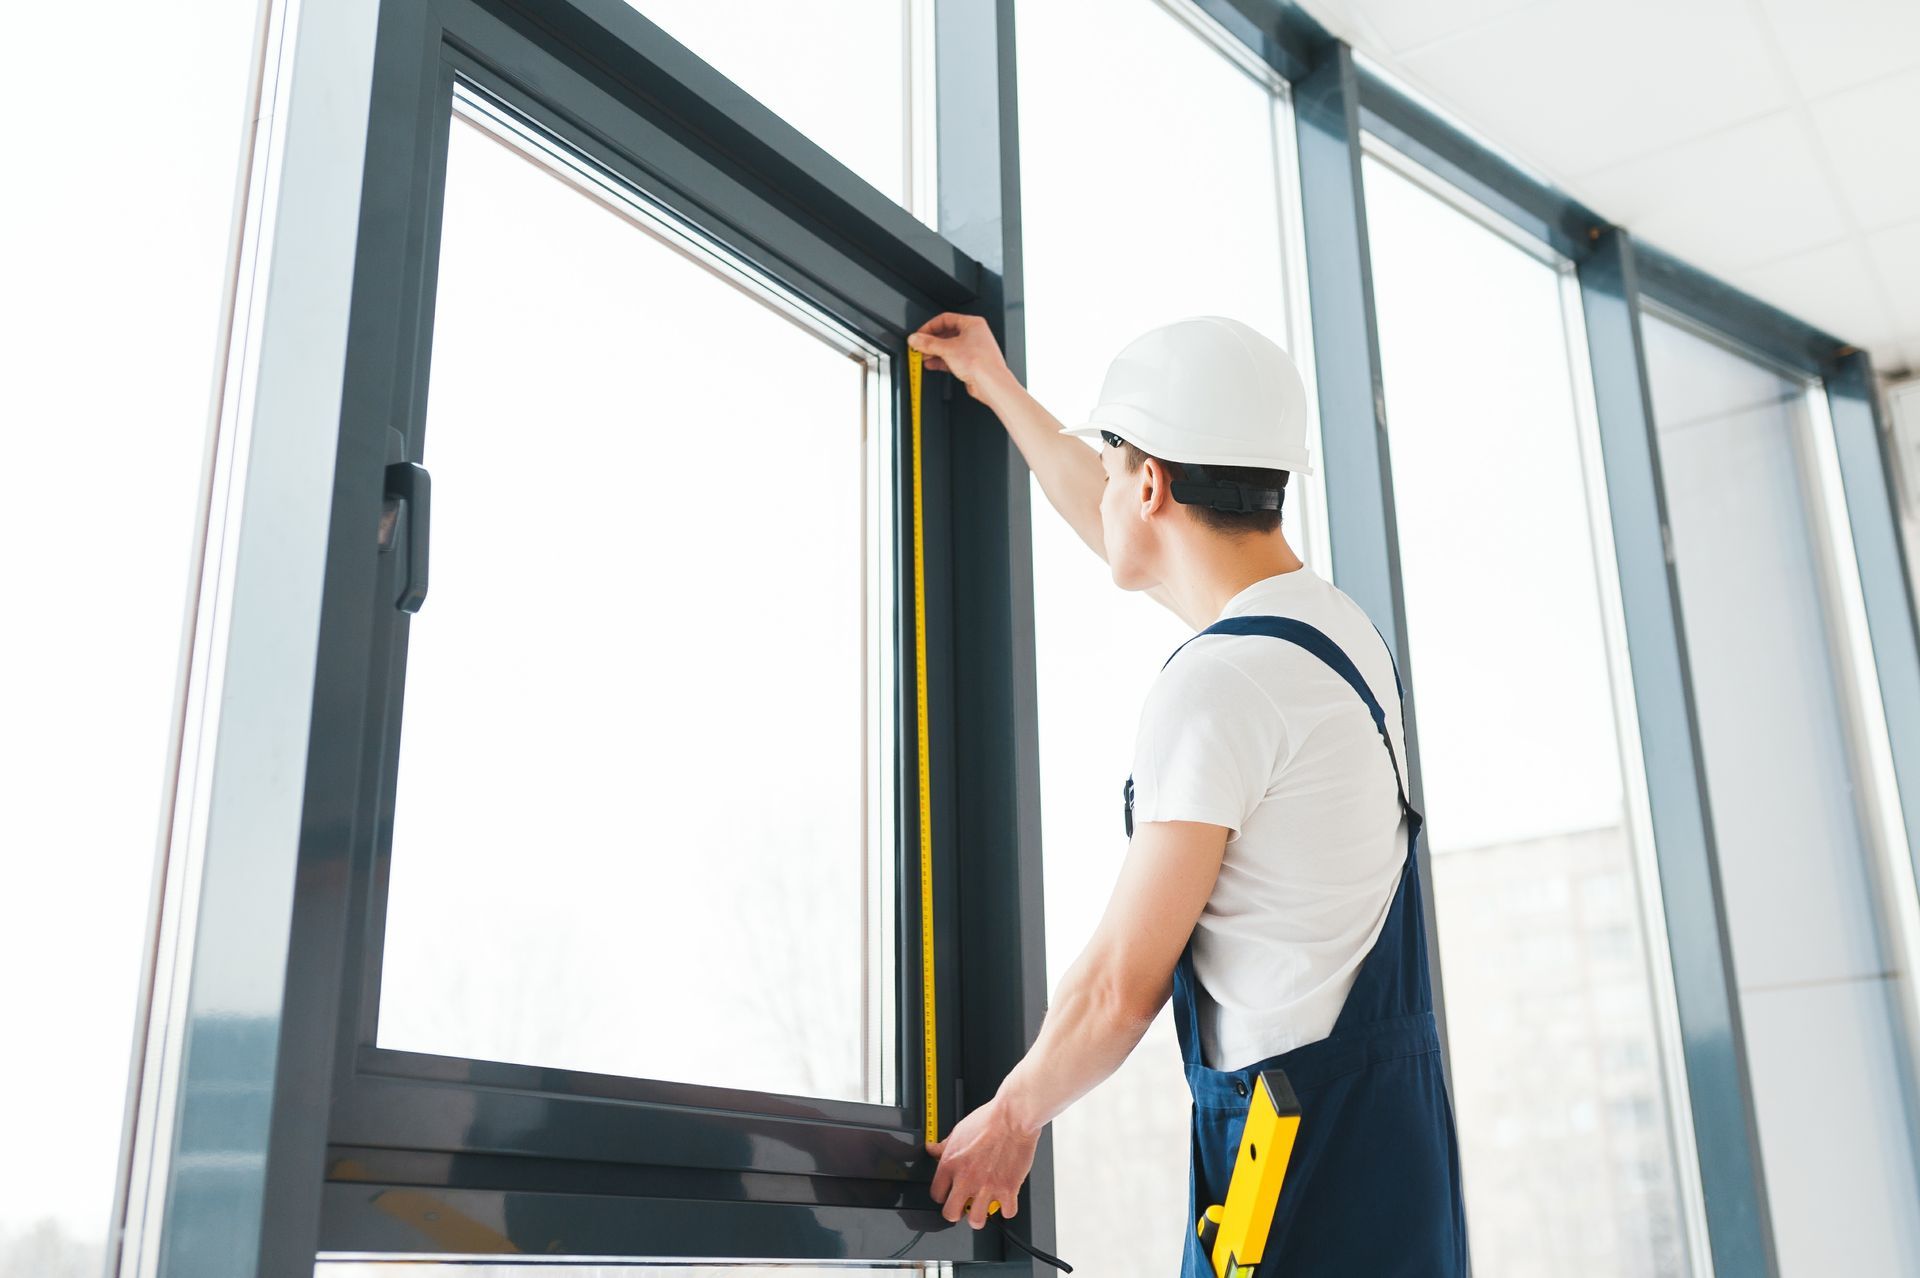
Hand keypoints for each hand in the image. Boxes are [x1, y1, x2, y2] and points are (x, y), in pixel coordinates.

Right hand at [908, 312, 1015, 405]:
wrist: (991, 383)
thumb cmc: (980, 363)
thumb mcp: (948, 349)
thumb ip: (928, 343)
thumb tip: (915, 339)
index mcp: (972, 324)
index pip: (945, 319)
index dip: (930, 326)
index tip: (919, 334)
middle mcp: (974, 334)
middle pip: (946, 334)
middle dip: (931, 341)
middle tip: (919, 346)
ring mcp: (973, 349)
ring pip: (949, 347)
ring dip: (934, 352)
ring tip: (922, 356)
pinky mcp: (970, 363)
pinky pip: (952, 358)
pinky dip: (941, 361)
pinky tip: (931, 364)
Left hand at [925, 1093, 1039, 1229]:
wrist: (1013, 1117)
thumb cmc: (989, 1120)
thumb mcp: (959, 1130)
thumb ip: (944, 1145)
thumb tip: (932, 1148)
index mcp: (951, 1164)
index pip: (935, 1194)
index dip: (941, 1196)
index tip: (948, 1194)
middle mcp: (967, 1178)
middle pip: (950, 1214)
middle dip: (956, 1213)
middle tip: (962, 1206)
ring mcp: (987, 1186)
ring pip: (976, 1221)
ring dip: (979, 1216)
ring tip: (982, 1207)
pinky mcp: (1008, 1189)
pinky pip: (1007, 1213)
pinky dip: (1007, 1209)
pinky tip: (1006, 1200)